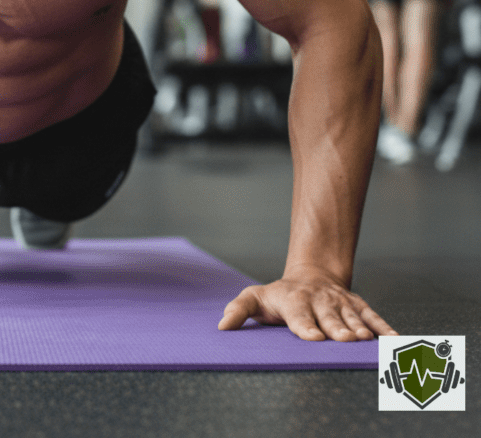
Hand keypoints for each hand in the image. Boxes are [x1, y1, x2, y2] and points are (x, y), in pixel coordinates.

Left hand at [217, 270, 397, 341]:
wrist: (310, 276)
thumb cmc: (278, 296)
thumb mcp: (254, 298)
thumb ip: (238, 311)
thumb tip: (222, 326)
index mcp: (293, 301)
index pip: (299, 315)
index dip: (306, 326)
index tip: (313, 338)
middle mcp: (319, 301)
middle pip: (328, 316)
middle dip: (337, 328)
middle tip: (345, 340)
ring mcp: (340, 302)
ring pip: (351, 316)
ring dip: (360, 328)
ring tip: (366, 341)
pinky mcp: (357, 305)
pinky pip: (372, 315)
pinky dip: (384, 327)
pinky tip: (396, 340)